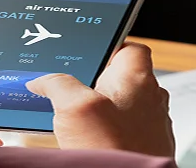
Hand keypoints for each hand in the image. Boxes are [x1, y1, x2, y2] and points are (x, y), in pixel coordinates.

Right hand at [27, 42, 173, 156]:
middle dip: (96, 82)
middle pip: (122, 78)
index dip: (109, 46)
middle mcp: (151, 100)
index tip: (87, 53)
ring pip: (123, 106)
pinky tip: (88, 141)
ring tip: (76, 119)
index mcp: (138, 79)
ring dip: (101, 110)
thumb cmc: (114, 150)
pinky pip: (125, 130)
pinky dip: (108, 131)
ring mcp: (150, 125)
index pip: (131, 48)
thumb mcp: (75, 108)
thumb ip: (59, 85)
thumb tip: (44, 80)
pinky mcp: (144, 146)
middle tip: (72, 91)